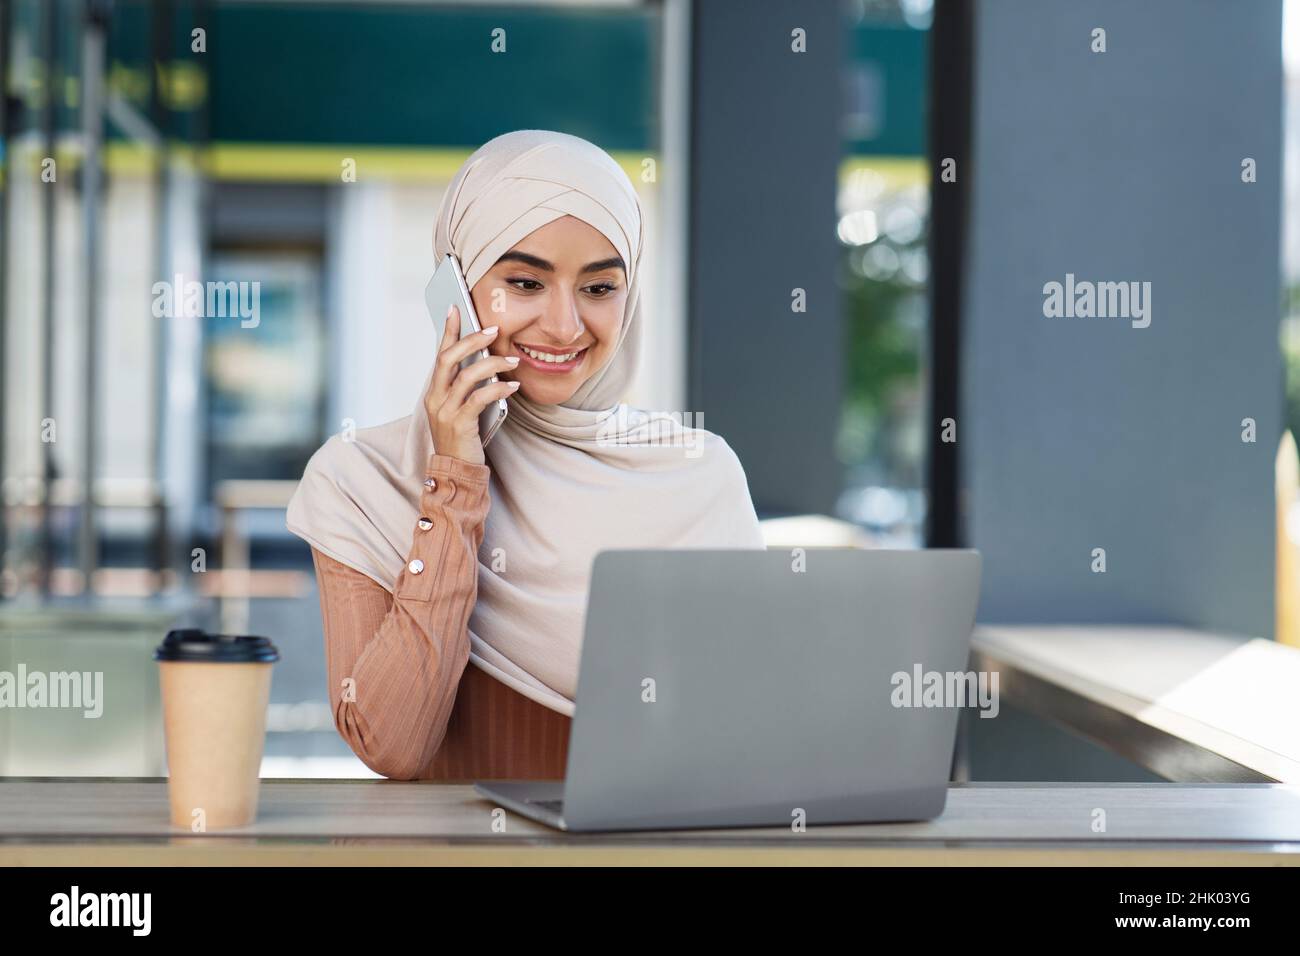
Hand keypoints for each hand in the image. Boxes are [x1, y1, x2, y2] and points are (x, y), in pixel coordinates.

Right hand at [424, 304, 519, 465]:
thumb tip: (486, 361)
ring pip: (466, 377)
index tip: (456, 308)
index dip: (448, 331)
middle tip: (493, 330)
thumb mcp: (459, 409)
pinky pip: (479, 399)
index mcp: (434, 392)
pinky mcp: (460, 424)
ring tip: (513, 360)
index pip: (440, 354)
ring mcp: (445, 412)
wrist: (456, 472)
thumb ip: (466, 388)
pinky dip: (498, 389)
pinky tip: (512, 385)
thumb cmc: (462, 438)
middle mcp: (435, 399)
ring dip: (492, 364)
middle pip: (449, 359)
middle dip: (471, 340)